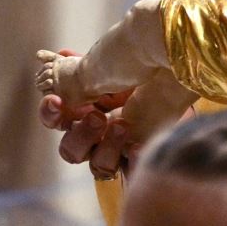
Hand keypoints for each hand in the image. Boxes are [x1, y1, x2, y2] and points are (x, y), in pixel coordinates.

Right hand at [39, 48, 137, 178]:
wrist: (176, 60)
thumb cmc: (140, 55)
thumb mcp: (100, 64)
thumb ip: (74, 81)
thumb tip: (57, 71)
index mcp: (86, 101)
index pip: (55, 119)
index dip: (50, 113)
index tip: (55, 100)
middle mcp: (102, 123)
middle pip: (71, 150)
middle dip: (80, 136)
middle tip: (97, 117)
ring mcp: (124, 140)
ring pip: (98, 166)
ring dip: (105, 149)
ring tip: (122, 125)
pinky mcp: (146, 150)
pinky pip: (132, 169)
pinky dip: (134, 159)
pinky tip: (139, 145)